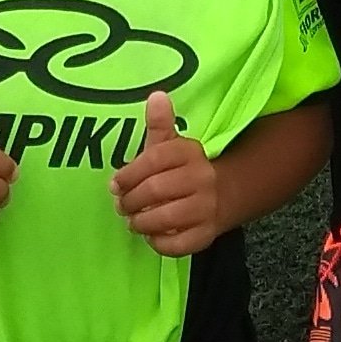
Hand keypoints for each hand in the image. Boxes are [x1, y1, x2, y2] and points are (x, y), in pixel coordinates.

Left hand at [111, 88, 222, 256]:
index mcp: (189, 152)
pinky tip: (152, 234)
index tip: (115, 184)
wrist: (225, 195)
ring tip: (134, 220)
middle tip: (122, 206)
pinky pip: (175, 245)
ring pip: (164, 219)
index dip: (128, 174)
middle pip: (155, 191)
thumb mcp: (172, 146)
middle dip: (130, 201)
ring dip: (140, 223)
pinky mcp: (206, 235)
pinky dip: (157, 243)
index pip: (154, 159)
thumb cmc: (185, 170)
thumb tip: (155, 96)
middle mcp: (202, 178)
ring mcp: (206, 208)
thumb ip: (159, 125)